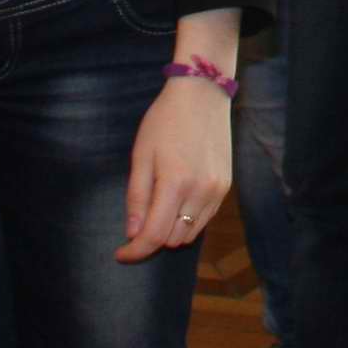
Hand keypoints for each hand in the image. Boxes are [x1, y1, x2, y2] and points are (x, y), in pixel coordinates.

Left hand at [121, 75, 235, 261]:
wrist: (202, 93)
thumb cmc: (165, 120)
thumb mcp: (141, 154)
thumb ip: (137, 196)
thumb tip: (133, 233)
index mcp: (175, 183)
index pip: (154, 235)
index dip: (135, 250)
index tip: (121, 254)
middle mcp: (201, 192)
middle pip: (173, 239)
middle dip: (152, 239)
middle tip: (137, 224)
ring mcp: (217, 190)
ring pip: (191, 234)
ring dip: (171, 231)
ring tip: (157, 210)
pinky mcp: (226, 186)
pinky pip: (204, 219)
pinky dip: (188, 221)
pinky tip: (176, 202)